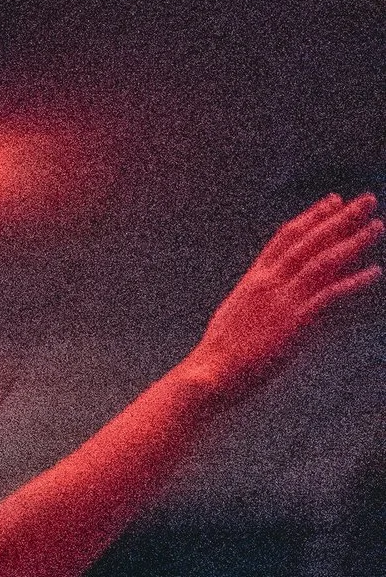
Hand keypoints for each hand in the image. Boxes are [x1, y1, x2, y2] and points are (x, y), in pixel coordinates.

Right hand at [185, 193, 381, 406]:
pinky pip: (330, 295)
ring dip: (353, 241)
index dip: (312, 217)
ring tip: (377, 226)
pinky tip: (374, 272)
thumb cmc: (215, 357)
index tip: (333, 201)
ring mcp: (282, 300)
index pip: (286, 238)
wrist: (208, 375)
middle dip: (340, 218)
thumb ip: (252, 302)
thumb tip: (261, 299)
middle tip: (366, 200)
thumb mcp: (232, 318)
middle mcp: (269, 282)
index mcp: (253, 280)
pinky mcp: (294, 321)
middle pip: (310, 240)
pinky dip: (354, 282)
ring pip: (324, 261)